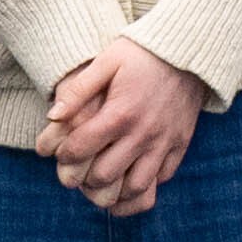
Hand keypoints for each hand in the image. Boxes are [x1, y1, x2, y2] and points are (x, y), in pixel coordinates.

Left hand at [36, 41, 203, 214]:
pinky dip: (142, 188)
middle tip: (74, 173)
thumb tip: (52, 117)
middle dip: (82, 179)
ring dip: (114, 192)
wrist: (189, 49)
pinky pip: (162, 179)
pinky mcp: (181, 145)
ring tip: (99, 186)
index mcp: (120, 113)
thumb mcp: (106, 61)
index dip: (63, 155)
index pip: (81, 149)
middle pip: (104, 176)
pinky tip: (127, 181)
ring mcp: (165, 143)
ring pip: (136, 187)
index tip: (59, 152)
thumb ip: (78, 90)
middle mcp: (143, 134)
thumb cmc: (142, 53)